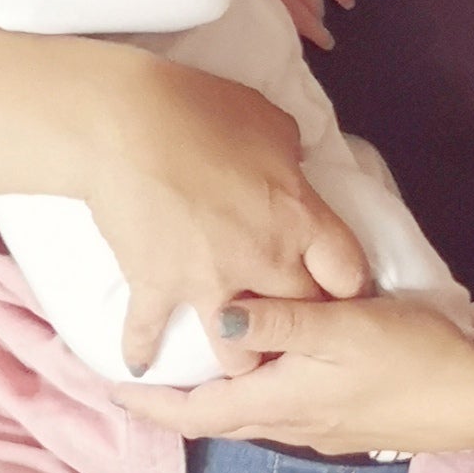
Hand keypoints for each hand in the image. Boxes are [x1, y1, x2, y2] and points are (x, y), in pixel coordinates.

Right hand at [88, 59, 371, 375]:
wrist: (124, 122)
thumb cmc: (200, 109)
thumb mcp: (268, 120)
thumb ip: (291, 155)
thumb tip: (293, 167)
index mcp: (298, 218)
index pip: (348, 274)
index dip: (347, 284)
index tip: (335, 286)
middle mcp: (262, 261)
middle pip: (302, 321)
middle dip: (301, 327)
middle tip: (291, 327)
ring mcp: (208, 282)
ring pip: (238, 354)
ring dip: (238, 356)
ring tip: (232, 354)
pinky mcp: (156, 288)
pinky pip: (148, 335)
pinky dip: (141, 348)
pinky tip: (139, 363)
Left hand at [113, 294, 473, 455]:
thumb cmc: (410, 358)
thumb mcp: (341, 329)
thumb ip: (279, 318)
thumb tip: (216, 310)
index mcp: (281, 402)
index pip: (196, 413)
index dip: (150, 406)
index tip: (110, 391)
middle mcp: (292, 423)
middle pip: (217, 417)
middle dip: (175, 402)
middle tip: (140, 375)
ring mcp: (321, 426)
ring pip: (250, 413)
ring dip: (215, 395)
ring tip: (193, 363)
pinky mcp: (346, 418)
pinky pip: (281, 406)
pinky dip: (255, 388)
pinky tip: (265, 363)